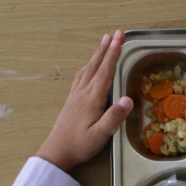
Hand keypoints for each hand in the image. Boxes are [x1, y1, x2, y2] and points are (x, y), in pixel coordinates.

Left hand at [36, 30, 133, 171]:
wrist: (57, 152)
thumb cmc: (80, 145)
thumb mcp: (101, 135)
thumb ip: (114, 117)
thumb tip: (128, 99)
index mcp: (92, 99)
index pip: (106, 72)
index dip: (114, 54)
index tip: (120, 39)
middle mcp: (83, 93)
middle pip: (96, 66)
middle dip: (106, 49)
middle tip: (115, 33)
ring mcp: (75, 96)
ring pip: (88, 69)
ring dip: (97, 55)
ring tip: (104, 43)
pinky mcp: (71, 101)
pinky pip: (81, 77)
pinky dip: (88, 66)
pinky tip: (88, 66)